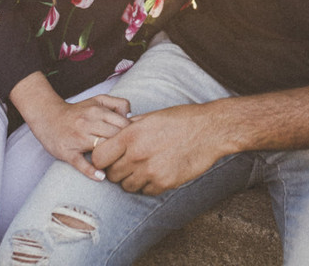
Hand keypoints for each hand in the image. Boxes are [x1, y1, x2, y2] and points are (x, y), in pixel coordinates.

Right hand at [26, 94, 132, 181]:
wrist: (48, 117)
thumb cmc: (78, 112)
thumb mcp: (97, 100)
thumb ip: (117, 103)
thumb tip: (131, 116)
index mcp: (97, 111)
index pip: (123, 124)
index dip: (132, 133)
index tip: (134, 140)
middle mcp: (87, 123)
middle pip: (114, 136)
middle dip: (124, 146)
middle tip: (129, 154)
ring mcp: (77, 139)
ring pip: (101, 149)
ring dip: (111, 158)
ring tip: (119, 165)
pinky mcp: (68, 152)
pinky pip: (81, 164)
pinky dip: (92, 171)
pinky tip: (101, 176)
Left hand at [92, 103, 229, 195]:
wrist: (209, 131)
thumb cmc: (181, 119)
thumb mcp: (151, 116)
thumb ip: (131, 126)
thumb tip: (117, 131)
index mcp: (131, 135)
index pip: (99, 157)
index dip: (101, 158)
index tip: (108, 157)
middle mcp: (137, 155)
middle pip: (111, 175)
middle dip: (116, 170)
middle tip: (126, 163)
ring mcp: (151, 171)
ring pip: (127, 186)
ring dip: (131, 179)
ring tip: (142, 168)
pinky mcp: (164, 183)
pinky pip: (145, 191)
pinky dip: (148, 185)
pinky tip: (156, 173)